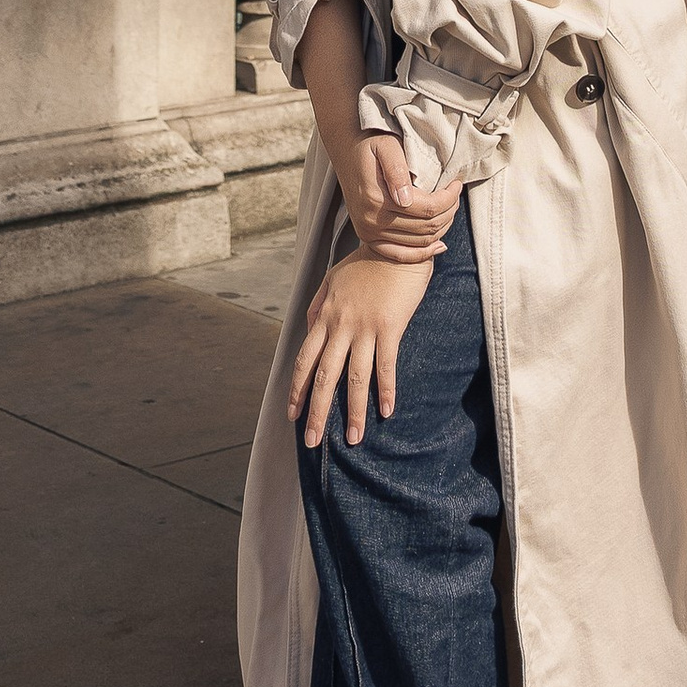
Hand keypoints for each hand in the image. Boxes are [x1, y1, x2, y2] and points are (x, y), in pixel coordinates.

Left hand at [292, 252, 434, 447]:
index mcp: (325, 317)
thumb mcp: (332, 280)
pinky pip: (385, 365)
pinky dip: (386, 390)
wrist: (395, 244)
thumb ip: (317, 306)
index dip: (296, 390)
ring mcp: (365, 327)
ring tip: (352, 439)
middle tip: (312, 441)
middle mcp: (340, 326)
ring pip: (354, 378)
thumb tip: (308, 327)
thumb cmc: (366, 262)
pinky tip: (386, 412)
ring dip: (352, 412)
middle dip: (316, 412)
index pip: (304, 361)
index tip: (292, 414)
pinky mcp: (390, 327)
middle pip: (324, 377)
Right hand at [332, 127, 456, 264]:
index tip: (456, 184)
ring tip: (449, 208)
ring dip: (441, 228)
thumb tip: (406, 199)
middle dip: (449, 211)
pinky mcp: (368, 238)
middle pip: (426, 228)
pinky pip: (399, 255)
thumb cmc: (369, 145)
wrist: (346, 151)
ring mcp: (368, 232)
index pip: (427, 209)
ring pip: (419, 242)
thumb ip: (396, 170)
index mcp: (375, 198)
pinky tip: (438, 246)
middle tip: (455, 194)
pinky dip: (421, 254)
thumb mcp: (385, 146)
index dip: (449, 198)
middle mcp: (370, 221)